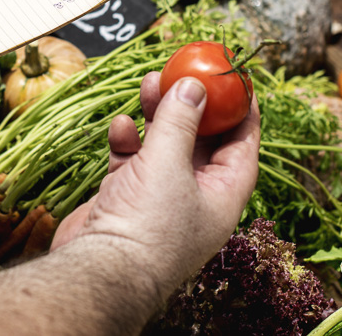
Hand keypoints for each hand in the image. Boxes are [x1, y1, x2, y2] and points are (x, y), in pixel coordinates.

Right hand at [50, 71, 259, 294]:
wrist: (99, 271)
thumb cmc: (146, 227)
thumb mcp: (169, 163)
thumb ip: (180, 120)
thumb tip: (195, 86)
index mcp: (223, 195)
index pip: (243, 144)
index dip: (241, 109)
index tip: (236, 78)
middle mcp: (196, 197)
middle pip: (201, 139)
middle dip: (191, 103)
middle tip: (183, 71)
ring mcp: (160, 198)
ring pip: (164, 144)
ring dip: (156, 114)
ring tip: (149, 82)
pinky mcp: (127, 198)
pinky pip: (132, 159)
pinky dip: (127, 140)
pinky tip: (121, 126)